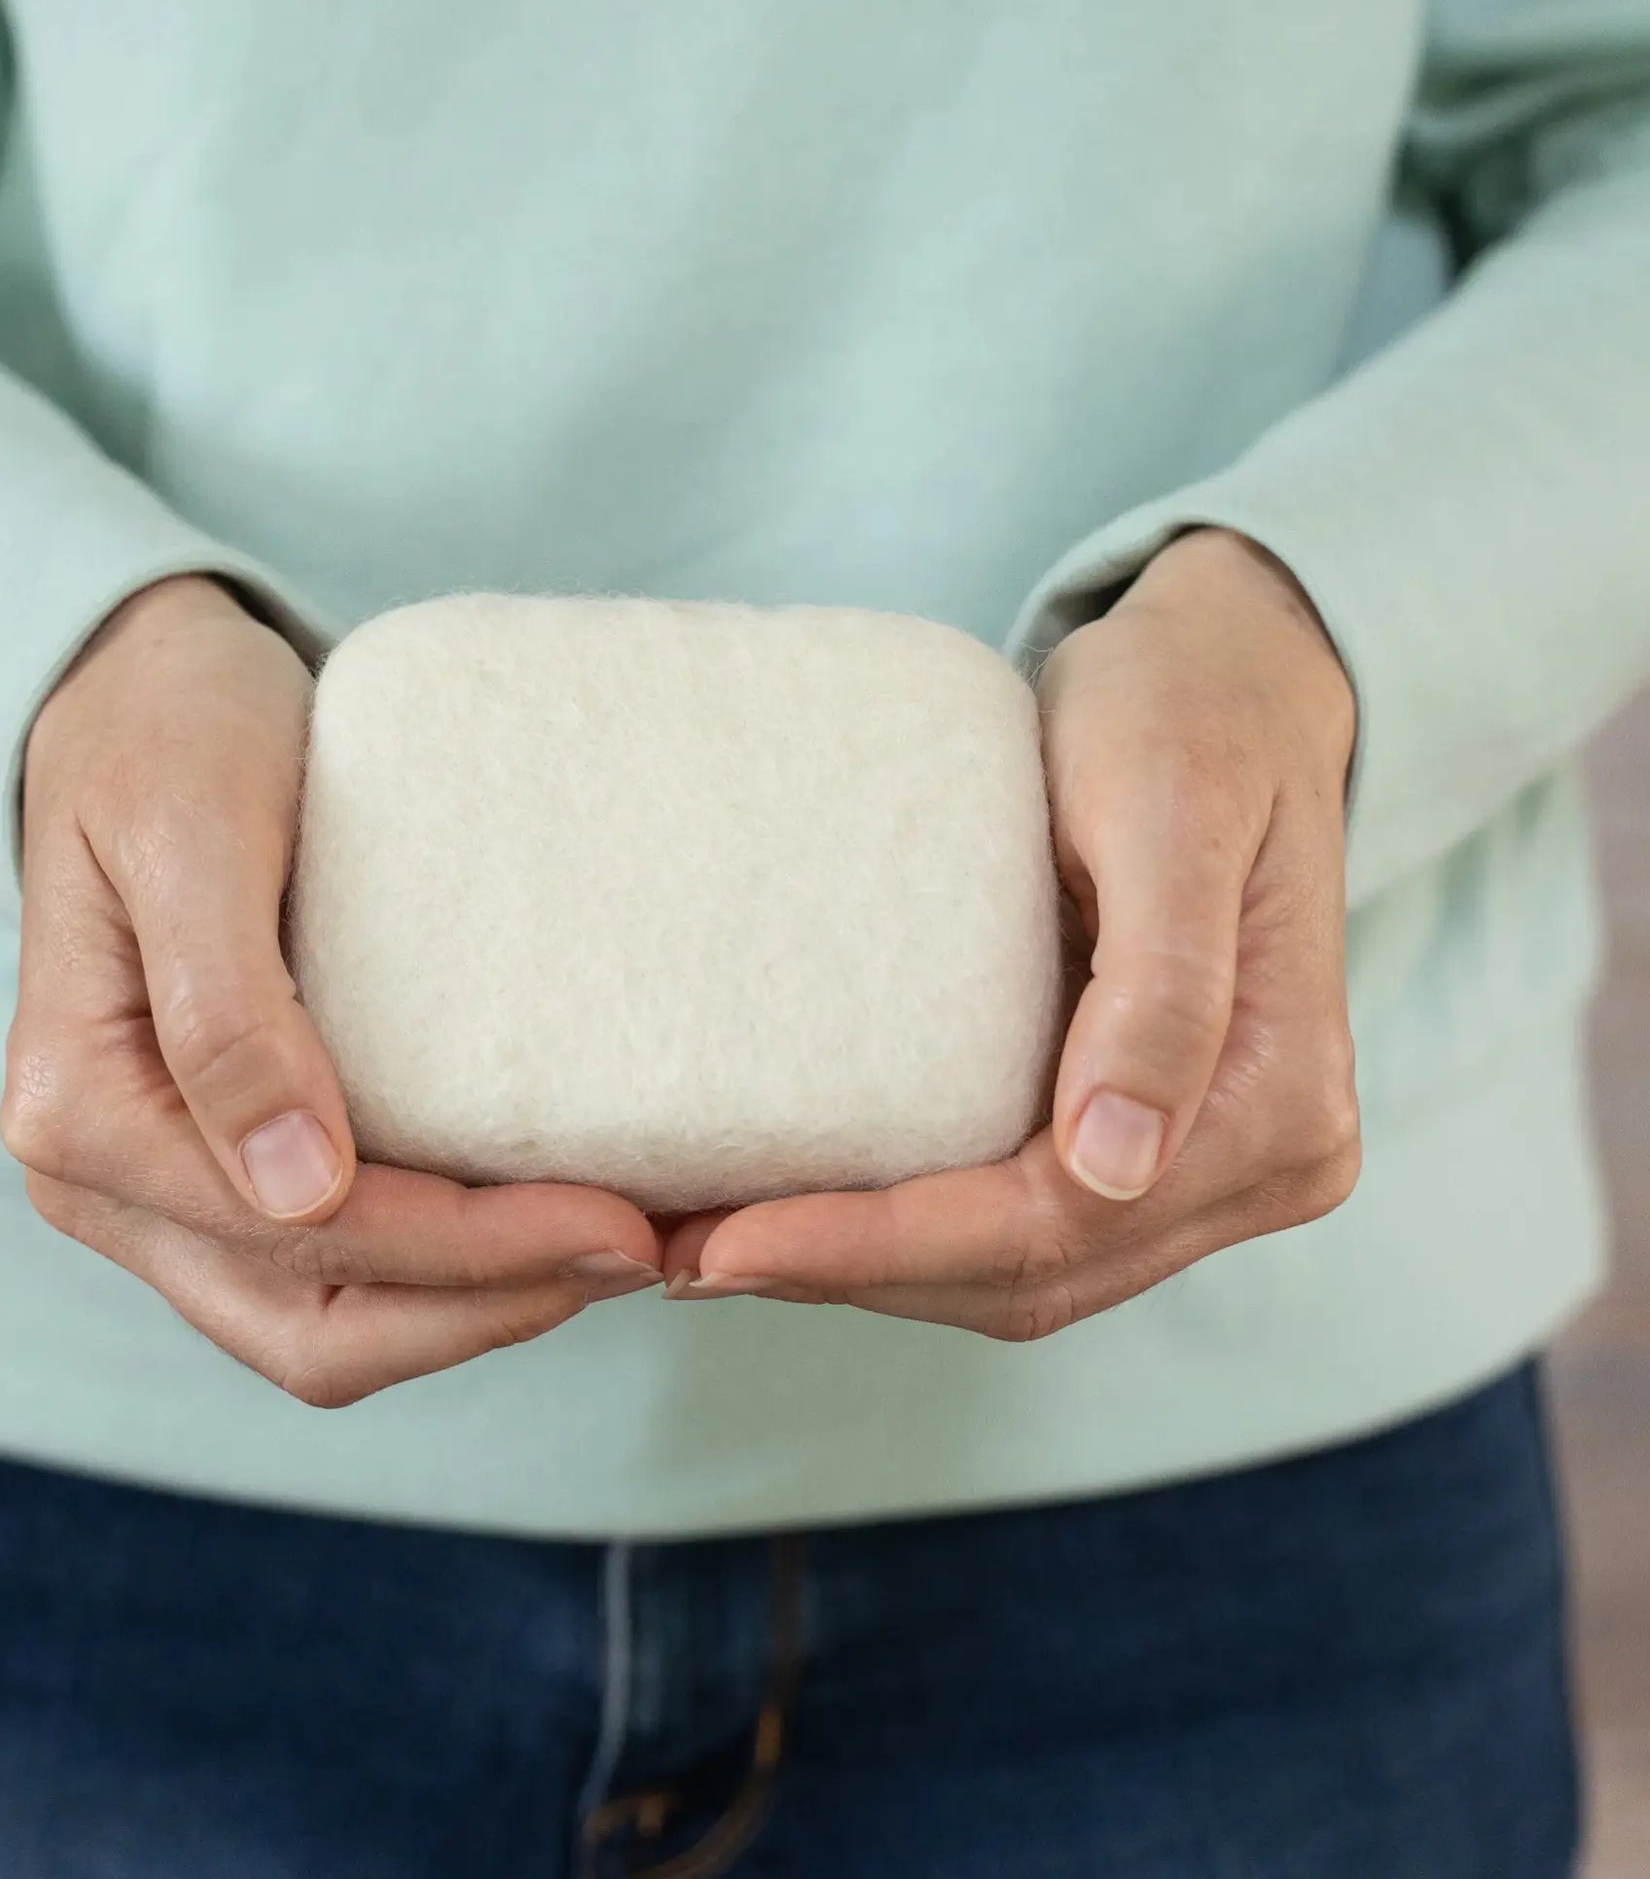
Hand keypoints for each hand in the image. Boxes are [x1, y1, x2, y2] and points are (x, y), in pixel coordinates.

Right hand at [2, 576, 661, 1405]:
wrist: (135, 696)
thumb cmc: (167, 733)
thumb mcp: (189, 829)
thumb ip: (223, 1008)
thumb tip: (301, 1189)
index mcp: (83, 1116)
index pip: (299, 1241)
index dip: (466, 1252)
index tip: (615, 1220)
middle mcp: (107, 1186)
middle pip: (314, 1332)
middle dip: (488, 1307)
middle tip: (643, 1246)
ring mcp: (166, 1191)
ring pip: (331, 1327)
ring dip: (478, 1308)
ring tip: (623, 1245)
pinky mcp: (227, 1168)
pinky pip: (343, 1271)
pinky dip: (451, 1271)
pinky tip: (550, 1214)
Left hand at [664, 530, 1361, 1337]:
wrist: (1234, 681)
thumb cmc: (1191, 717)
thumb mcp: (1174, 814)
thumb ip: (1164, 988)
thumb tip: (1113, 1166)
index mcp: (1275, 1112)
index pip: (1055, 1225)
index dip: (888, 1247)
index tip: (734, 1241)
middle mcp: (1254, 1168)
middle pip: (1026, 1274)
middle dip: (850, 1273)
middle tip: (679, 1254)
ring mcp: (1196, 1164)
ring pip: (1012, 1269)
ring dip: (863, 1267)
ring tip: (703, 1241)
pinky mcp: (1140, 1137)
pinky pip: (1011, 1216)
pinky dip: (903, 1225)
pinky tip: (796, 1196)